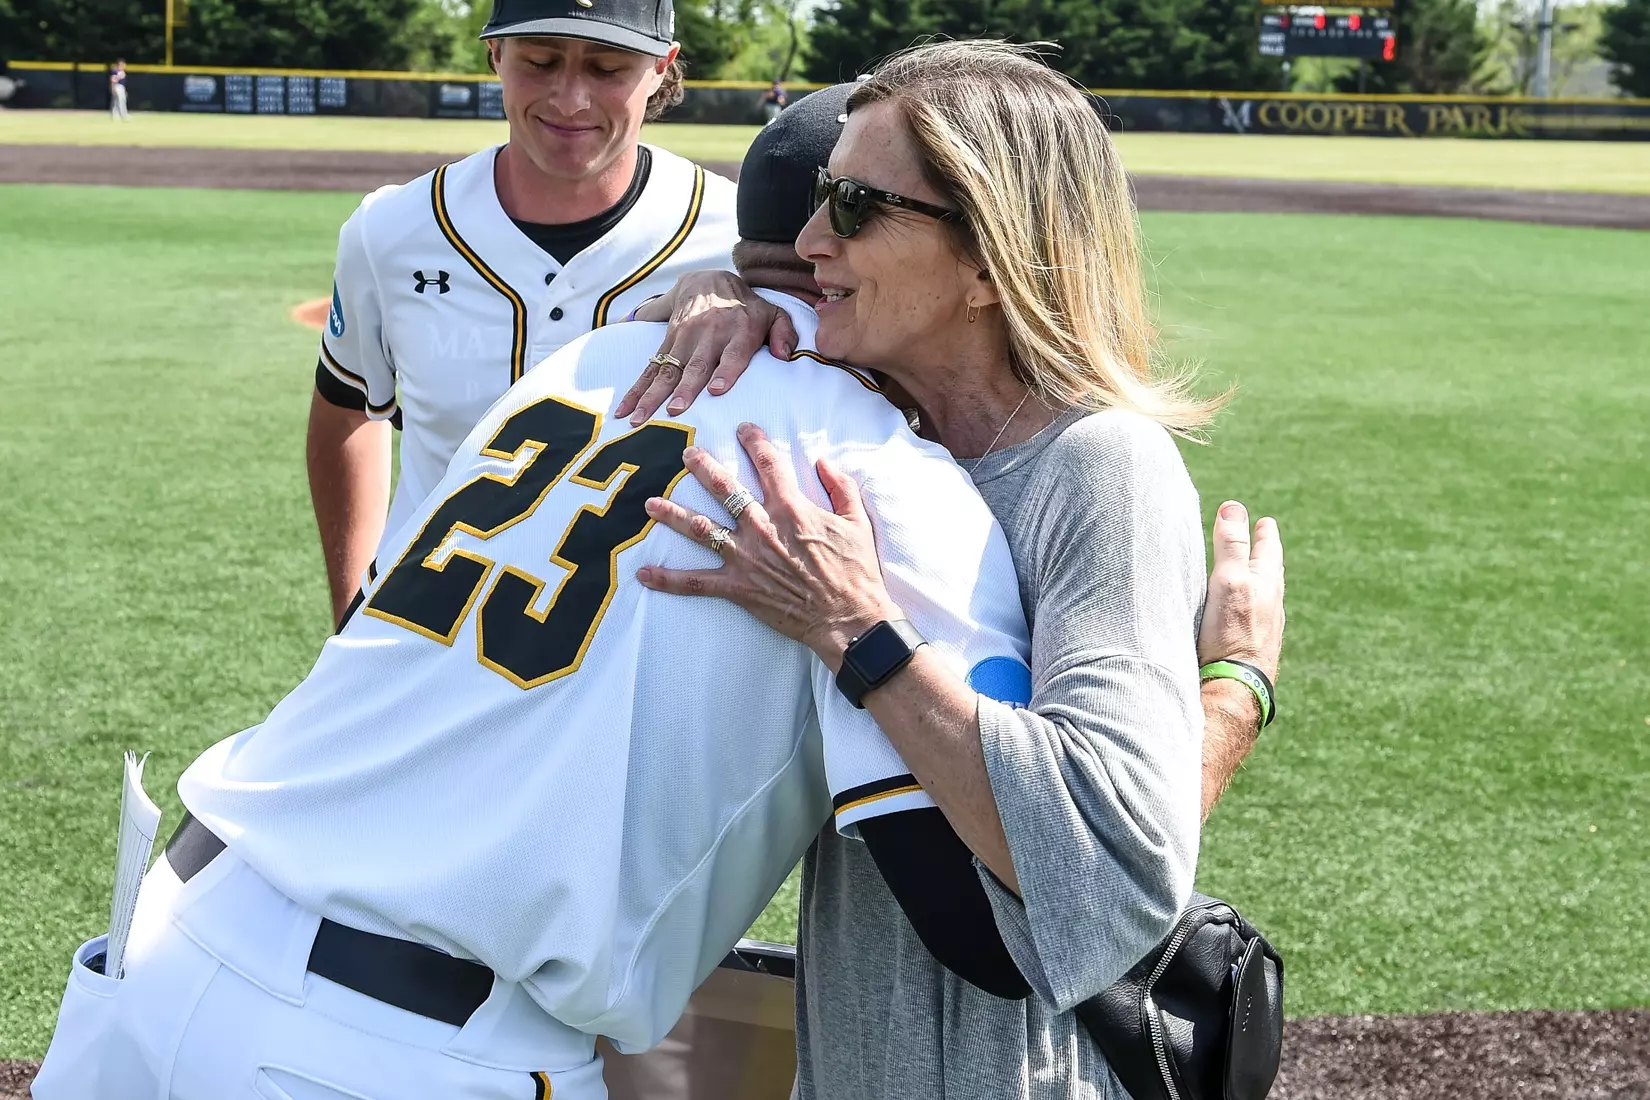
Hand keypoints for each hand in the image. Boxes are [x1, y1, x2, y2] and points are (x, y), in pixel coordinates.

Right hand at [614, 271, 798, 425]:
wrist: (709, 279)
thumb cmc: (746, 308)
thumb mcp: (772, 313)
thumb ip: (783, 333)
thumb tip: (784, 355)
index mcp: (738, 330)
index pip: (733, 352)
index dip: (725, 370)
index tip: (716, 389)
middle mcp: (709, 334)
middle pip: (695, 365)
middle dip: (684, 388)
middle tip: (675, 411)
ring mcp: (684, 338)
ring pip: (668, 369)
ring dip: (652, 394)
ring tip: (640, 417)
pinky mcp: (666, 342)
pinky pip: (650, 367)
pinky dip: (636, 388)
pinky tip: (625, 409)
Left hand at [636, 423, 898, 668]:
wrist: (847, 618)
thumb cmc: (855, 571)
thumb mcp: (856, 522)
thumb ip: (841, 487)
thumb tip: (823, 462)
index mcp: (791, 508)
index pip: (768, 464)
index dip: (755, 441)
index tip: (744, 429)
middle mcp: (762, 527)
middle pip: (724, 488)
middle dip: (702, 467)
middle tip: (686, 454)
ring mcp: (746, 558)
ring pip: (701, 529)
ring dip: (673, 515)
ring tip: (650, 504)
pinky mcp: (738, 587)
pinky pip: (697, 583)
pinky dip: (669, 581)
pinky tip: (645, 575)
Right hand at [1198, 501, 1284, 681]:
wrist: (1236, 687)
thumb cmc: (1232, 632)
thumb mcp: (1229, 580)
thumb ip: (1232, 545)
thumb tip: (1234, 506)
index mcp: (1265, 583)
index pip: (1268, 549)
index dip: (1264, 533)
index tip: (1265, 521)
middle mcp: (1271, 605)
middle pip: (1271, 572)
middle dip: (1266, 555)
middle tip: (1265, 540)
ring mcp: (1266, 628)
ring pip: (1266, 597)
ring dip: (1259, 582)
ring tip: (1254, 577)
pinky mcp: (1254, 648)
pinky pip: (1256, 619)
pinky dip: (1250, 608)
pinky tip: (1244, 618)